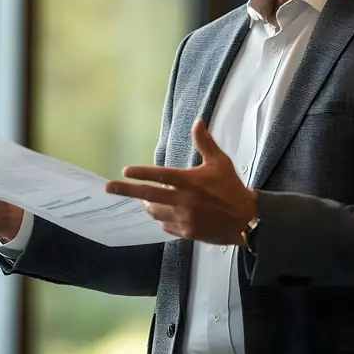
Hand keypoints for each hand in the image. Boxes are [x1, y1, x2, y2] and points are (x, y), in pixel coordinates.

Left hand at [105, 119, 256, 246]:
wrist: (245, 220)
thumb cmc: (231, 188)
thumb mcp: (220, 162)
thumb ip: (205, 143)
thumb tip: (197, 122)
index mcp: (190, 182)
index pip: (160, 176)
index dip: (141, 173)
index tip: (125, 170)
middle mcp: (184, 200)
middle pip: (148, 195)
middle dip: (126, 191)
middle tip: (109, 187)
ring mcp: (183, 218)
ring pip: (154, 211)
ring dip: (148, 204)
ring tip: (146, 199)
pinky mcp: (186, 232)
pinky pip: (165, 224)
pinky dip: (163, 217)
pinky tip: (166, 212)